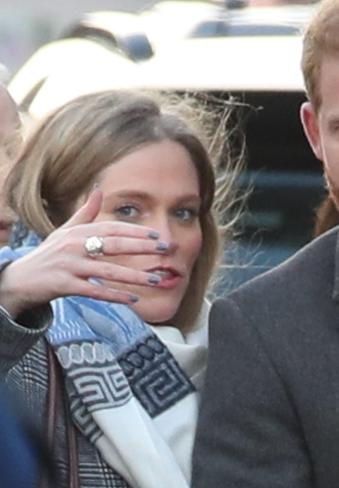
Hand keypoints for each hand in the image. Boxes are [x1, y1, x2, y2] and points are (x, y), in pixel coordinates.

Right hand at [0, 189, 166, 315]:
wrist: (23, 279)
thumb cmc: (49, 254)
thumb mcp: (65, 231)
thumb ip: (84, 212)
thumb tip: (98, 188)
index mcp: (78, 232)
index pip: (111, 228)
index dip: (135, 231)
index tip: (157, 236)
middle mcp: (74, 246)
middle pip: (113, 244)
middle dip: (141, 247)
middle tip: (166, 250)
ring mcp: (69, 266)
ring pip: (107, 270)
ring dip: (134, 276)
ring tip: (156, 279)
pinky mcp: (65, 285)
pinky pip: (94, 291)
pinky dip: (114, 295)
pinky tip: (132, 300)